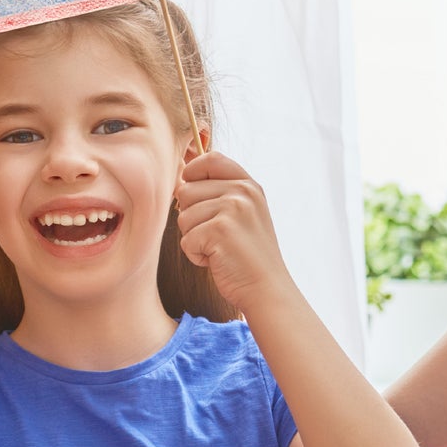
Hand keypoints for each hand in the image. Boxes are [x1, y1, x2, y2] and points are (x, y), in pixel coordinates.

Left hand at [176, 152, 289, 313]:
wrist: (266, 288)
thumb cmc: (248, 255)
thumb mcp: (244, 214)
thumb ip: (220, 193)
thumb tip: (180, 179)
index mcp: (249, 185)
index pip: (211, 158)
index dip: (194, 174)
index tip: (196, 196)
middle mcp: (242, 192)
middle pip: (187, 190)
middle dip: (192, 217)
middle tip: (216, 236)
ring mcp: (232, 209)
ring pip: (183, 217)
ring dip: (194, 238)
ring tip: (219, 249)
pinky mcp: (220, 230)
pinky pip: (186, 240)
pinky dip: (196, 256)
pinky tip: (217, 260)